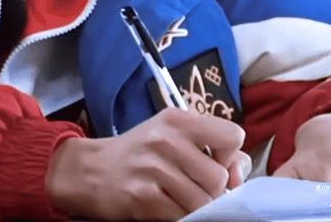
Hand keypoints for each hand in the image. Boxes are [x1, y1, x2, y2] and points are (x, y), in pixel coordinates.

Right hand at [46, 108, 250, 220]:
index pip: (232, 136)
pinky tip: (164, 205)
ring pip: (203, 202)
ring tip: (176, 197)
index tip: (212, 161)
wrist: (92, 170)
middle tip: (192, 186)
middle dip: (211, 190)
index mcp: (178, 119)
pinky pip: (182, 216)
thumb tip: (239, 172)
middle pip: (219, 178)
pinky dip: (178, 216)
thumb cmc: (140, 153)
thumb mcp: (173, 137)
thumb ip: (211, 147)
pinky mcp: (143, 196)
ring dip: (194, 207)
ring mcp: (153, 168)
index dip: (229, 156)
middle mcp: (165, 139)